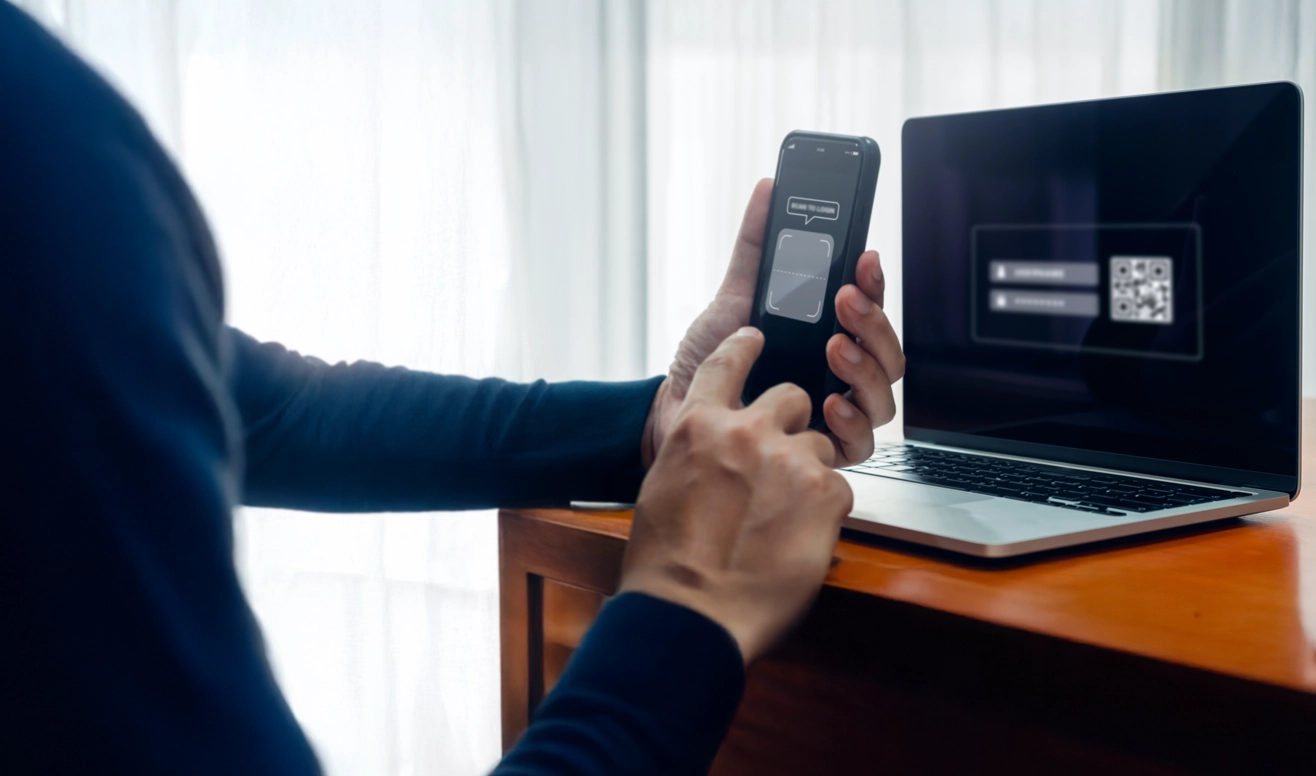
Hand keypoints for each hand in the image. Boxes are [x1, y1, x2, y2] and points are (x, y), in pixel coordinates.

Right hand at [621, 327, 853, 662]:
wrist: (689, 612)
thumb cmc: (666, 565)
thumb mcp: (663, 489)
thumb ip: (696, 457)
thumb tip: (716, 461)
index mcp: (696, 426)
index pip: (724, 363)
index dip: (743, 348)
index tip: (755, 337)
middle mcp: (743, 431)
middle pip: (791, 396)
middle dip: (793, 423)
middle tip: (781, 461)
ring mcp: (787, 458)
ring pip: (820, 444)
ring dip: (810, 473)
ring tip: (787, 517)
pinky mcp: (824, 492)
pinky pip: (840, 487)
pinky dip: (825, 512)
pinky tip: (799, 539)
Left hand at [642, 178, 903, 469]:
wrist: (674, 414)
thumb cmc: (707, 365)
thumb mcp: (732, 301)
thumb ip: (755, 250)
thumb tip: (768, 190)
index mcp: (825, 334)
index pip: (867, 307)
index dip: (874, 282)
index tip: (863, 258)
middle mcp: (838, 373)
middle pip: (886, 350)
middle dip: (873, 321)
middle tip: (844, 300)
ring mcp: (836, 412)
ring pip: (883, 395)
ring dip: (865, 368)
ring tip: (833, 348)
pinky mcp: (825, 452)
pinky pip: (862, 443)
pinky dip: (852, 422)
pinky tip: (831, 403)